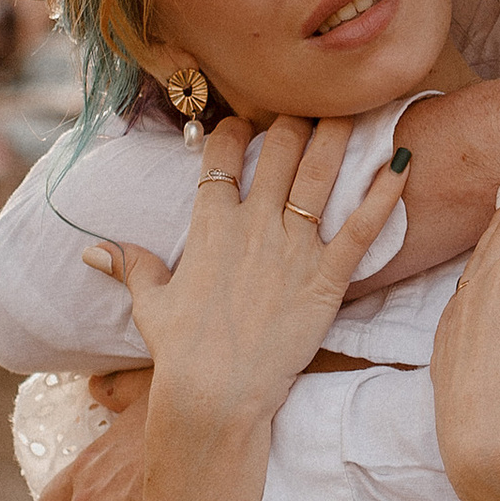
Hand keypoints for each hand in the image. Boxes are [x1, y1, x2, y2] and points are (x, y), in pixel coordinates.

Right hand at [112, 113, 403, 439]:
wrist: (217, 394)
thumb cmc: (182, 351)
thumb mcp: (151, 304)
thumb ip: (132, 266)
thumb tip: (95, 250)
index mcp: (211, 225)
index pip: (222, 156)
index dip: (233, 131)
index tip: (244, 124)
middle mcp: (255, 225)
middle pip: (279, 150)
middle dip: (295, 120)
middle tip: (310, 107)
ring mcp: (294, 249)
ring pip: (321, 174)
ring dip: (339, 135)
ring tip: (356, 108)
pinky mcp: (327, 279)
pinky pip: (362, 228)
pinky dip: (385, 195)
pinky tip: (404, 163)